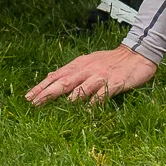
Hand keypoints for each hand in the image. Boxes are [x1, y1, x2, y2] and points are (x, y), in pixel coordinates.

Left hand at [26, 45, 156, 105]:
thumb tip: (52, 77)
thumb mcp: (87, 62)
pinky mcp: (115, 83)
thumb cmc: (110, 60)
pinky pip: (102, 94)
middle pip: (64, 82)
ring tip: (55, 107)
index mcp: (78, 65)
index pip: (56, 76)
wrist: (137, 54)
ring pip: (81, 88)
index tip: (29, 97)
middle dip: (48, 93)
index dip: (42, 86)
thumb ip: (72, 71)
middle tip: (34, 103)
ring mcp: (100, 76)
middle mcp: (86, 70)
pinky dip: (93, 103)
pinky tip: (86, 112)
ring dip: (68, 98)